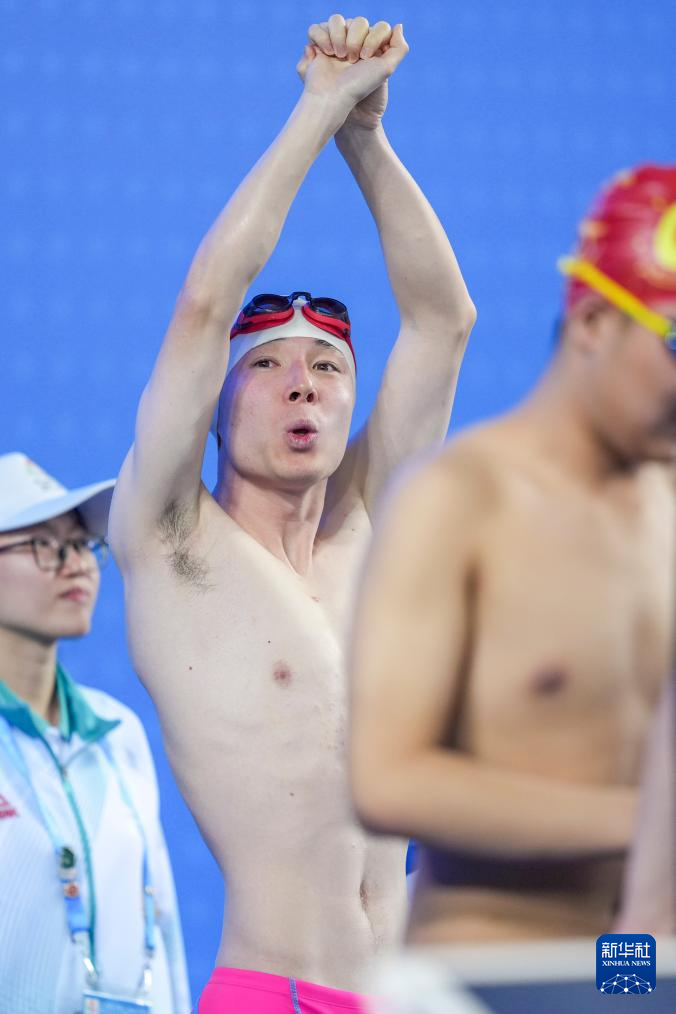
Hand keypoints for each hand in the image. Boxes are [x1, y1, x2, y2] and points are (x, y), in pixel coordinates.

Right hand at [297, 14, 407, 128]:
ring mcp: (336, 43)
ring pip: (337, 20)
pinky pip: (317, 27)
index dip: (373, 40)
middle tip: (352, 60)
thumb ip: (399, 48)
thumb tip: (398, 26)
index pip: (379, 27)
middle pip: (359, 22)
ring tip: (338, 56)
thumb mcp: (386, 68)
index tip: (366, 58)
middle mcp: (355, 43)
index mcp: (372, 48)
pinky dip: (322, 37)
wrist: (333, 99)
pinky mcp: (318, 45)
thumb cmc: (359, 86)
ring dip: (339, 37)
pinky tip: (326, 53)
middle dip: (355, 41)